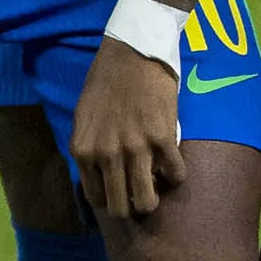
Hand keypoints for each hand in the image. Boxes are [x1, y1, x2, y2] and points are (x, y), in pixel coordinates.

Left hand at [64, 43, 183, 221]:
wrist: (132, 53)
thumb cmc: (105, 82)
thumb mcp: (84, 118)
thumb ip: (90, 148)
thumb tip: (101, 175)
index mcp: (83, 151)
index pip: (96, 198)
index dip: (110, 200)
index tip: (120, 192)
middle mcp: (106, 155)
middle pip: (121, 208)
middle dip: (132, 206)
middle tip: (141, 193)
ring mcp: (135, 149)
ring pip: (148, 201)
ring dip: (155, 197)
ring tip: (158, 184)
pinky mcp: (163, 139)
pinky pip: (176, 174)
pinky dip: (177, 174)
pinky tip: (174, 163)